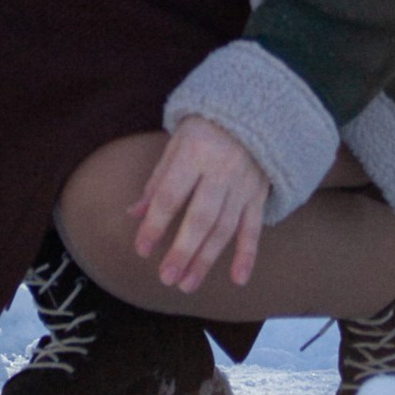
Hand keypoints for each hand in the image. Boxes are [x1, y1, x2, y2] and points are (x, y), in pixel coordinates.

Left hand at [132, 115, 270, 295]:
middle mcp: (221, 170)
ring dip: (207, 259)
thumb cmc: (205, 128)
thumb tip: (134, 214)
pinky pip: (254, 228)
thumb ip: (158, 180)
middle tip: (166, 278)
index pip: (171, 195)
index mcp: (194, 152)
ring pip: (225, 228)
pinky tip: (238, 279)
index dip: (155, 223)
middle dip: (183, 251)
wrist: (255, 110)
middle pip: (200, 217)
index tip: (142, 249)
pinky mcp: (260, 195)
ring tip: (188, 284)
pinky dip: (247, 255)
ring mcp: (243, 184)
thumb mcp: (177, 143)